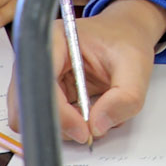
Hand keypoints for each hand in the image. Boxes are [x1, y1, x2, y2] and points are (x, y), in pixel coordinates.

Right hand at [7, 0, 162, 144]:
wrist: (127, 34)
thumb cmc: (127, 42)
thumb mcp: (136, 68)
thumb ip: (124, 98)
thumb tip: (97, 127)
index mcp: (54, 40)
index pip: (42, 82)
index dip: (59, 112)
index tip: (83, 130)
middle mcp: (39, 58)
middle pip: (28, 106)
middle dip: (60, 125)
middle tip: (90, 131)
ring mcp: (41, 77)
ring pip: (38, 117)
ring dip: (67, 127)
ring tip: (97, 114)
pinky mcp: (49, 92)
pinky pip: (50, 119)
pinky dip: (71, 125)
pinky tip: (91, 112)